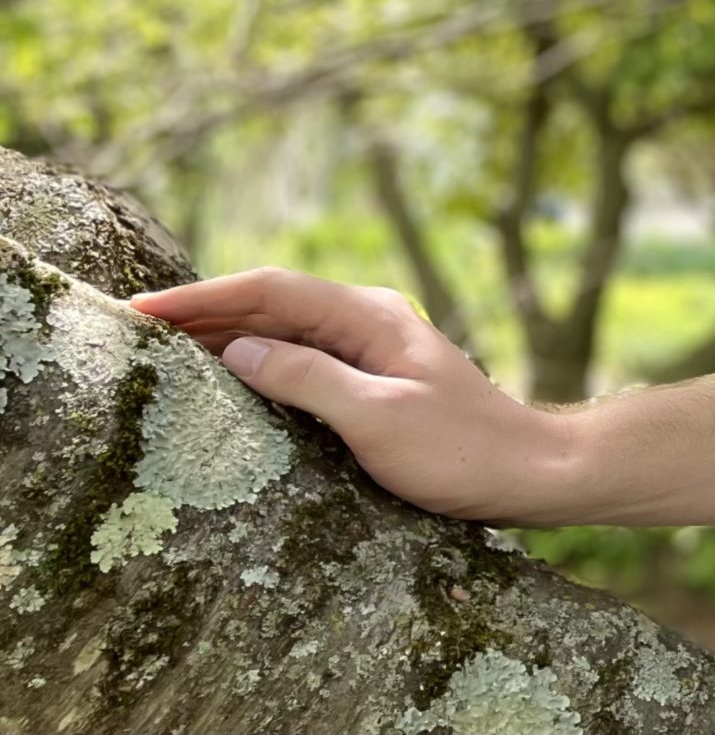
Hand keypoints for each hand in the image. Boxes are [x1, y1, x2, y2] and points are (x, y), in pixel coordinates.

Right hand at [127, 267, 581, 526]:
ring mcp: (372, 350)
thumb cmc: (461, 450)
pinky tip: (226, 384)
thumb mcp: (378, 418)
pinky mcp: (374, 382)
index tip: (142, 310)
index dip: (203, 297)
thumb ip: (308, 380)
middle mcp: (369, 322)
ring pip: (284, 332)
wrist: (532, 472)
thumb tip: (238, 351)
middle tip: (133, 333)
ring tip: (161, 355)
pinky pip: (302, 361)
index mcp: (370, 317)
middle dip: (203, 314)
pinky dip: (257, 365)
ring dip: (226, 338)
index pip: (271, 290)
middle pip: (271, 305)